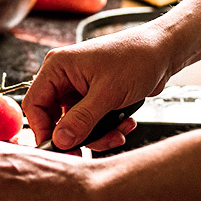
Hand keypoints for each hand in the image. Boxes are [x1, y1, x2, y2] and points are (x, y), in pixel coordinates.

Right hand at [23, 26, 171, 150]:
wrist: (165, 51)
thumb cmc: (137, 57)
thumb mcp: (108, 93)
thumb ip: (81, 120)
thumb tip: (60, 140)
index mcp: (58, 67)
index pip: (35, 104)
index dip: (43, 129)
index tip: (59, 148)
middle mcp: (65, 76)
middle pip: (55, 118)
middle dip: (77, 135)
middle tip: (90, 149)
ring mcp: (80, 87)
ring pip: (75, 124)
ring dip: (97, 134)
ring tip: (118, 133)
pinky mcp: (94, 96)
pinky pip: (91, 121)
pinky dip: (107, 128)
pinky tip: (125, 123)